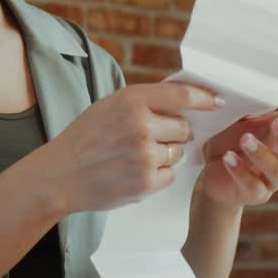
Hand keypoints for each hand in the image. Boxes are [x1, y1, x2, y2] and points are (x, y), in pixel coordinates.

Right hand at [34, 82, 222, 212]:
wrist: (60, 175)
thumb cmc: (85, 138)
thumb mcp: (109, 106)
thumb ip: (143, 101)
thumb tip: (184, 102)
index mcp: (131, 100)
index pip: (183, 95)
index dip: (205, 98)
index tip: (217, 101)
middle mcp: (140, 125)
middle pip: (185, 127)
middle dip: (175, 133)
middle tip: (150, 138)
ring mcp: (144, 155)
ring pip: (178, 153)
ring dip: (164, 155)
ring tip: (134, 157)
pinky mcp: (146, 181)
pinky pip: (170, 175)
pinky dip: (157, 175)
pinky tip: (133, 172)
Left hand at [199, 104, 277, 206]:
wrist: (214, 170)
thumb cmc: (232, 138)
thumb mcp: (242, 117)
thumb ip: (252, 106)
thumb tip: (251, 91)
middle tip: (277, 123)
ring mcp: (273, 179)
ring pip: (276, 169)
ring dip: (261, 153)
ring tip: (244, 139)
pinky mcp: (255, 194)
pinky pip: (253, 186)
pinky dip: (241, 171)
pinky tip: (228, 158)